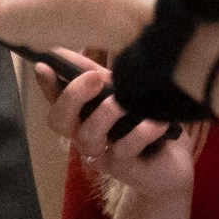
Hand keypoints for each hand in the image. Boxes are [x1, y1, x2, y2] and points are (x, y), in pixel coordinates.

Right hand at [36, 51, 195, 197]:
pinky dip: (143, 131)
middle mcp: (84, 134)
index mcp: (81, 115)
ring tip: (129, 101)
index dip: (46, 84)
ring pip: (87, 135)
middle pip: (58, 120)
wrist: (174, 161)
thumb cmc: (145, 121)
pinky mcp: (121, 168)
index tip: (45, 65)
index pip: (55, 99)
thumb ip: (97, 74)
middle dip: (72, 96)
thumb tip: (70, 50)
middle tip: (95, 77)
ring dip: (107, 112)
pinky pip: (124, 148)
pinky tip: (159, 121)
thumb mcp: (122, 91)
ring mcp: (100, 153)